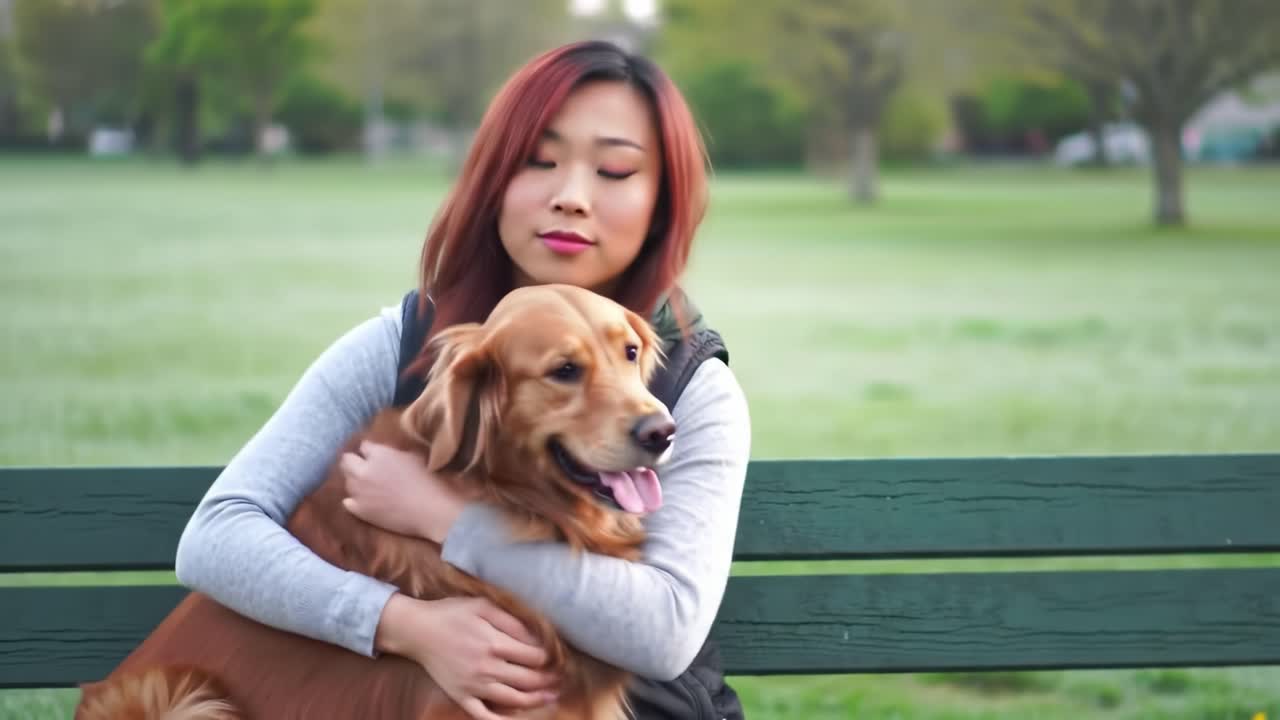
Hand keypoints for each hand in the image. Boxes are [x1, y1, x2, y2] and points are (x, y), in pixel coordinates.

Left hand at [340, 440, 464, 542]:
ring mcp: (359, 492)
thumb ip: (395, 454)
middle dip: (354, 461)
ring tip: (368, 486)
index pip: (364, 446)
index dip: (371, 450)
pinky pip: (348, 502)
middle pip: (346, 460)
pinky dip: (354, 500)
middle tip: (364, 466)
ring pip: (347, 481)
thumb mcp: (415, 457)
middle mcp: (364, 471)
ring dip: (355, 481)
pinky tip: (365, 501)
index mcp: (379, 454)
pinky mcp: (360, 510)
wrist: (430, 511)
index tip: (377, 455)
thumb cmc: (429, 481)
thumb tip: (389, 455)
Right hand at [376, 593, 559, 718]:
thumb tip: (535, 636)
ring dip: (536, 700)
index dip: (550, 658)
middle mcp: (487, 667)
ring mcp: (474, 686)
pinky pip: (485, 716)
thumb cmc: (451, 614)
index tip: (558, 658)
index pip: (534, 657)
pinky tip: (517, 719)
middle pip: (529, 680)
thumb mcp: (483, 606)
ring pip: (514, 700)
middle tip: (561, 680)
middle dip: (549, 681)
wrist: (416, 631)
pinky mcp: (461, 696)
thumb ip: (511, 620)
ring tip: (551, 697)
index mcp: (494, 643)